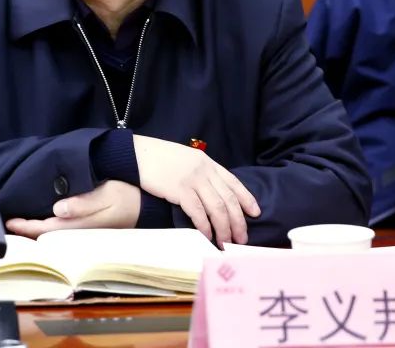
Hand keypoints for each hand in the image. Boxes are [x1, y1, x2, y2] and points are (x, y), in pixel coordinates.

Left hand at [4, 180, 140, 238]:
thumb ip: (83, 204)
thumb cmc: (126, 197)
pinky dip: (45, 227)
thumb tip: (58, 209)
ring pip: (51, 235)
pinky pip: (59, 231)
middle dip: (25, 232)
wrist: (145, 204)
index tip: (9, 221)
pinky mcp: (85, 228)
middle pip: (44, 236)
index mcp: (80, 226)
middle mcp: (78, 233)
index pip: (46, 230)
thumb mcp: (107, 195)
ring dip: (33, 231)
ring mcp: (81, 232)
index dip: (26, 227)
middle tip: (6, 224)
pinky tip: (38, 222)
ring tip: (16, 224)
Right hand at [133, 135, 260, 245]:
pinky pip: (198, 212)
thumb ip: (200, 172)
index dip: (247, 199)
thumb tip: (210, 192)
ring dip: (224, 228)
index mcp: (208, 163)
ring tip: (227, 243)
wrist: (139, 153)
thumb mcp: (186, 159)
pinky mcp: (180, 190)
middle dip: (238, 221)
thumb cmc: (160, 158)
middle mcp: (204, 171)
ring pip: (217, 208)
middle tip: (242, 238)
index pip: (234, 182)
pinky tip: (207, 236)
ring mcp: (193, 180)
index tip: (255, 213)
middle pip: (229, 199)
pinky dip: (205, 226)